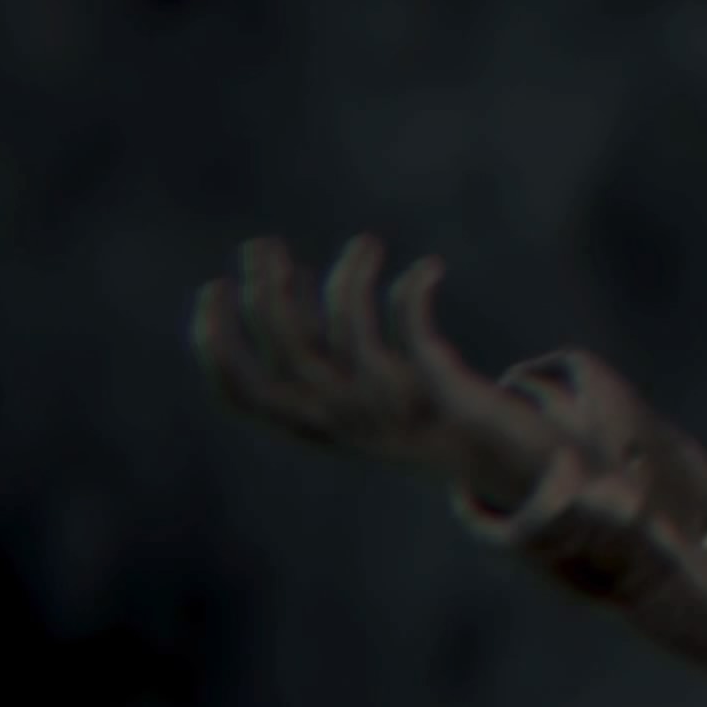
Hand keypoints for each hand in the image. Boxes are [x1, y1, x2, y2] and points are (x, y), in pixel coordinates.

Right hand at [193, 236, 564, 511]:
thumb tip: (281, 280)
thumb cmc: (411, 410)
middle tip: (266, 246)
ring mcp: (388, 409)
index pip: (241, 394)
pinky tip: (429, 269)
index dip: (215, 342)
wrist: (493, 460)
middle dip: (269, 291)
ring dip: (351, 278)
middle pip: (288, 350)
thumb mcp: (352, 385)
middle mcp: (342, 421)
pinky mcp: (438, 394)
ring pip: (350, 332)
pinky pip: (415, 333)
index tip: (213, 287)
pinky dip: (416, 293)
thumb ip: (316, 343)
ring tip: (368, 245)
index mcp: (312, 425)